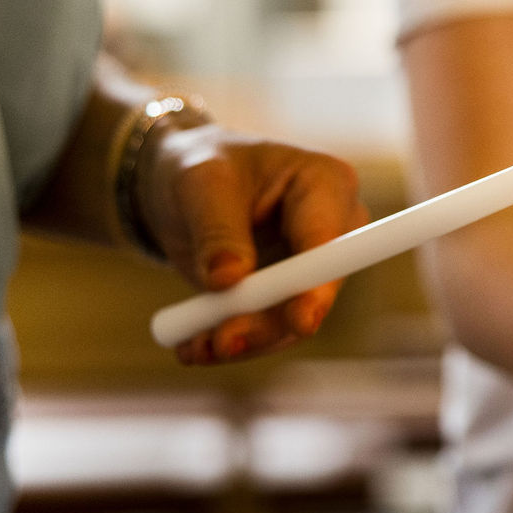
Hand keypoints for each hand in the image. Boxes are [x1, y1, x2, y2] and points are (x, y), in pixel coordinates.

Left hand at [137, 124, 369, 364]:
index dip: (317, 283)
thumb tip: (229, 280)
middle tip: (221, 342)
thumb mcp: (201, 185)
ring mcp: (309, 267)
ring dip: (243, 340)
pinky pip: (265, 330)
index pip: (329, 239)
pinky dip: (228, 342)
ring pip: (289, 320)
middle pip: (315, 290)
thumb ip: (217, 230)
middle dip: (269, 323)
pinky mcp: (284, 297)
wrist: (182, 183)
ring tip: (196, 347)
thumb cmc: (200, 165)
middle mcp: (331, 228)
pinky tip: (194, 346)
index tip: (300, 321)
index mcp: (325, 183)